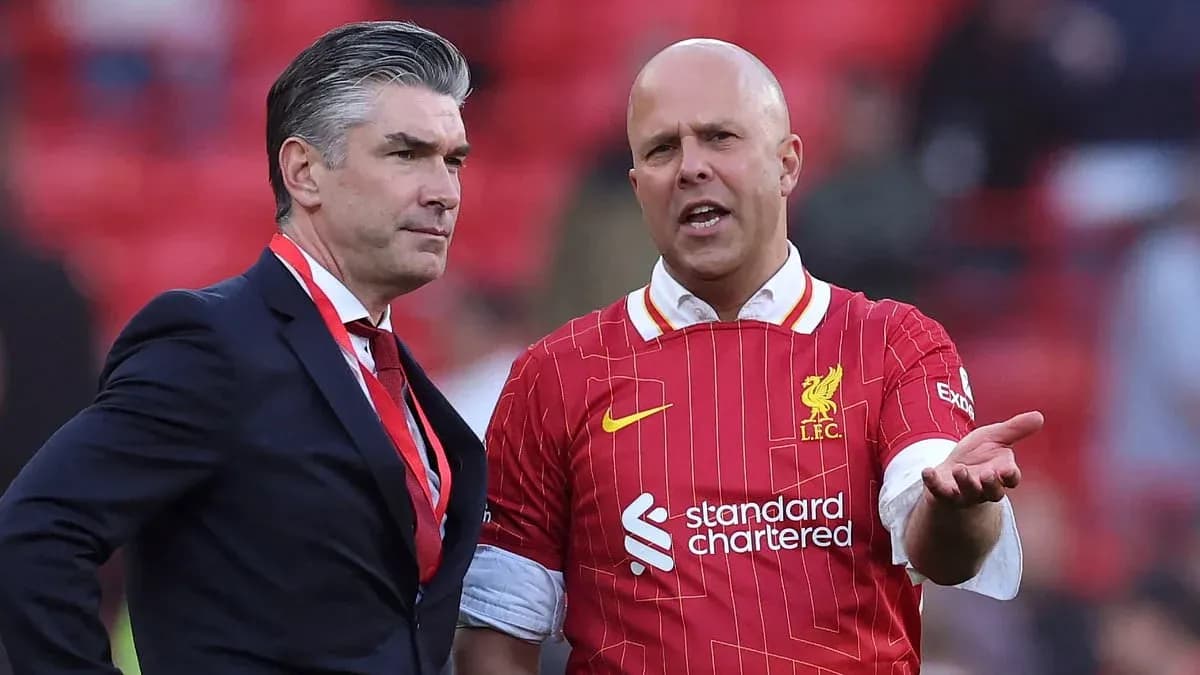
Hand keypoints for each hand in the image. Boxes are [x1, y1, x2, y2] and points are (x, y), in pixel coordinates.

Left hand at [921, 411, 1043, 506]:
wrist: (951, 471)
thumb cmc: (978, 455)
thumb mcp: (994, 438)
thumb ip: (1014, 430)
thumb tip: (1039, 416)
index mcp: (1000, 474)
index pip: (1011, 479)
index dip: (1011, 476)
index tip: (1008, 470)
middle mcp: (985, 488)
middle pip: (992, 492)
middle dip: (991, 484)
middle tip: (988, 474)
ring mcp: (964, 492)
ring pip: (968, 493)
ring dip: (965, 482)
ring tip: (960, 469)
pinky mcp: (943, 493)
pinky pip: (938, 491)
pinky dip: (933, 482)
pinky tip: (927, 471)